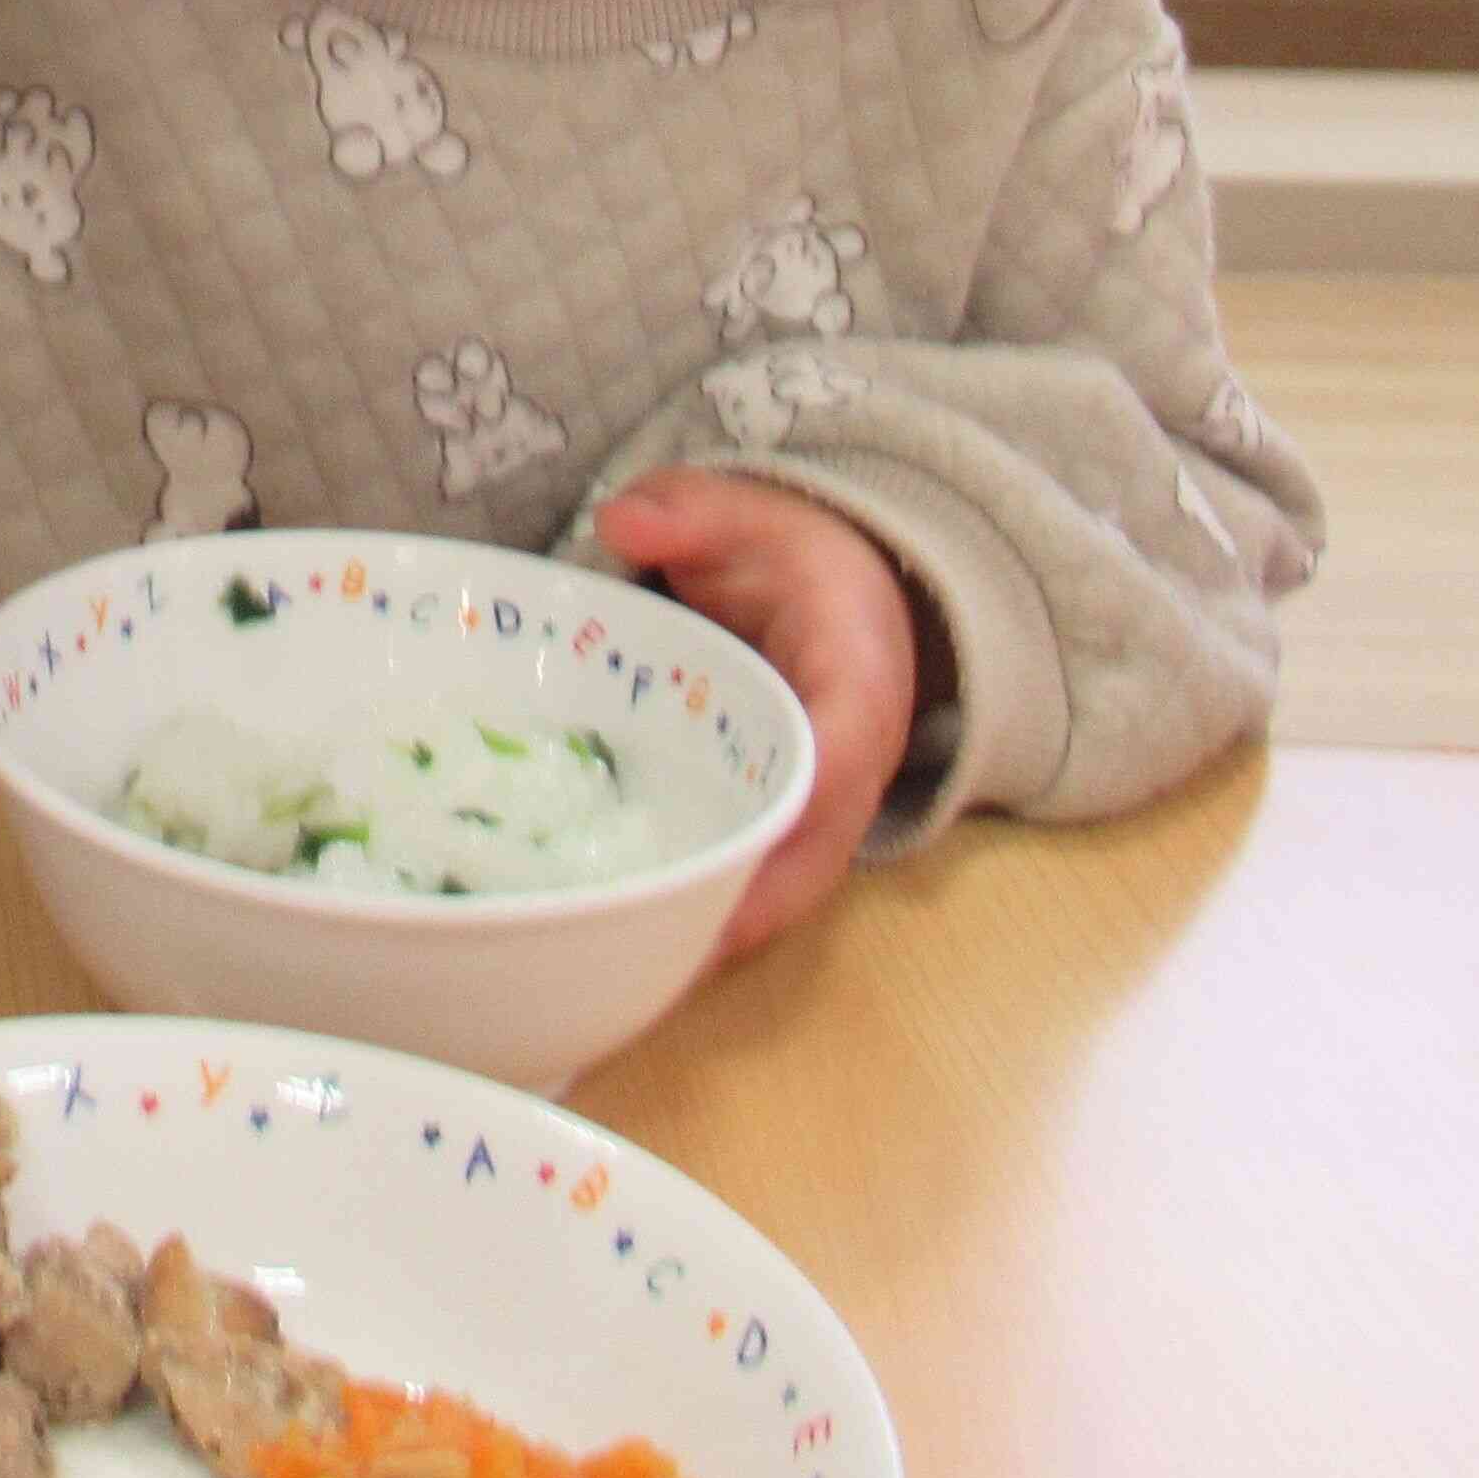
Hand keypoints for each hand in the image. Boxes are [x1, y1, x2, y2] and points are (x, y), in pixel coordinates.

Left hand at [592, 468, 922, 958]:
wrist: (852, 589)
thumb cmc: (797, 559)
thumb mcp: (750, 517)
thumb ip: (691, 513)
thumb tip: (623, 519)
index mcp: (859, 685)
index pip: (839, 757)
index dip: (789, 816)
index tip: (728, 862)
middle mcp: (851, 766)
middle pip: (810, 860)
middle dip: (739, 913)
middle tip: (642, 949)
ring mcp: (823, 809)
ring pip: (782, 891)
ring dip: (715, 933)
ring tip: (619, 964)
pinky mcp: (789, 827)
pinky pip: (754, 884)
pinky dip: (703, 917)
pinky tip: (625, 938)